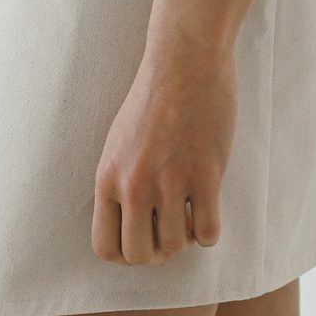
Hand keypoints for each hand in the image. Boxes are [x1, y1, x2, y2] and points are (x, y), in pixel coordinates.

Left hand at [92, 30, 236, 265]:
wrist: (185, 60)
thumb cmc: (155, 95)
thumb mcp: (119, 140)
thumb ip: (119, 181)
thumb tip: (129, 222)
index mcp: (107, 176)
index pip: (105, 247)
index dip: (127, 252)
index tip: (143, 237)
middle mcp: (133, 185)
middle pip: (139, 256)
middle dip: (157, 251)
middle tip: (170, 229)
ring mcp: (169, 182)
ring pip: (175, 246)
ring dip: (185, 237)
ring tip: (189, 212)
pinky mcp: (204, 175)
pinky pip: (207, 234)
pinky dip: (210, 230)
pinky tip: (208, 206)